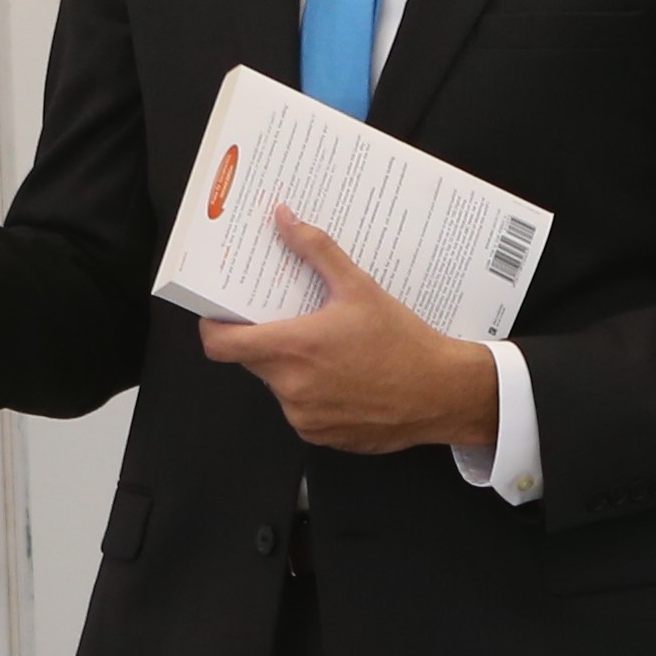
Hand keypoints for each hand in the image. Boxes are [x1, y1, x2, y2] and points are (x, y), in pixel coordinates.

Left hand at [199, 208, 498, 454]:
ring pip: (279, 387)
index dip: (214, 329)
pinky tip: (345, 378)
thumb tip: (285, 219)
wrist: (442, 392)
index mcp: (293, 348)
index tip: (222, 316)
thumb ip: (316, 250)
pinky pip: (302, 412)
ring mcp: (305, 418)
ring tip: (329, 352)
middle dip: (266, 340)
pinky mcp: (321, 436)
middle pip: (252, 361)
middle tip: (292, 322)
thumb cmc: (404, 344)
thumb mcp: (359, 287)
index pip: (221, 345)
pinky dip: (314, 395)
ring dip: (293, 369)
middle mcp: (292, 388)